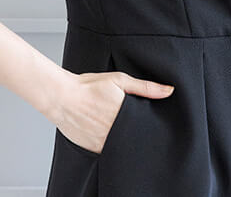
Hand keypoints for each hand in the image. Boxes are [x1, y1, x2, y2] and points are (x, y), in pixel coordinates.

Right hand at [55, 70, 174, 154]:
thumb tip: (169, 90)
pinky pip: (109, 151)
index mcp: (126, 114)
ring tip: (113, 123)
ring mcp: (105, 143)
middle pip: (136, 137)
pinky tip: (104, 131)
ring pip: (122, 146)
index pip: (147, 127)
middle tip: (128, 120)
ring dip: (123, 138)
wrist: (61, 97)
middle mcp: (116, 132)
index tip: (151, 122)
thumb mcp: (119, 80)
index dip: (151, 126)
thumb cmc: (88, 86)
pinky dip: (110, 144)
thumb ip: (145, 87)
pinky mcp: (94, 150)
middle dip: (136, 131)